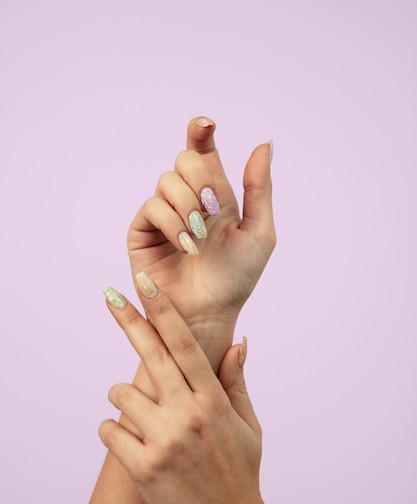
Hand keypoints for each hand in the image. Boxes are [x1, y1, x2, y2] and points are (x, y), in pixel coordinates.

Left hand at [100, 279, 263, 503]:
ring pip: (121, 396)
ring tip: (138, 416)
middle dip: (129, 322)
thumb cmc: (241, 474)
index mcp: (213, 401)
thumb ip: (237, 381)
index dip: (163, 312)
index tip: (145, 286)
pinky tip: (129, 443)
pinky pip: (110, 433)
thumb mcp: (249, 425)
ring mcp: (165, 441)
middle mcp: (189, 415)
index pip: (185, 345)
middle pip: (151, 356)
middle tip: (110, 295)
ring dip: (123, 401)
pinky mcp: (144, 468)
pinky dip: (113, 433)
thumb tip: (239, 342)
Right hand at [128, 117, 274, 362]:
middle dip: (200, 178)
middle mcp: (188, 201)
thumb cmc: (237, 279)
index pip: (204, 154)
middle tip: (213, 208)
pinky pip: (152, 206)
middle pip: (185, 159)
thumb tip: (263, 143)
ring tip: (199, 237)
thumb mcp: (259, 232)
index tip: (206, 124)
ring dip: (188, 206)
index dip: (201, 133)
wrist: (210, 313)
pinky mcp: (143, 231)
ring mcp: (164, 215)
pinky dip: (171, 222)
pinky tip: (184, 245)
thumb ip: (259, 189)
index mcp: (217, 197)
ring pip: (167, 181)